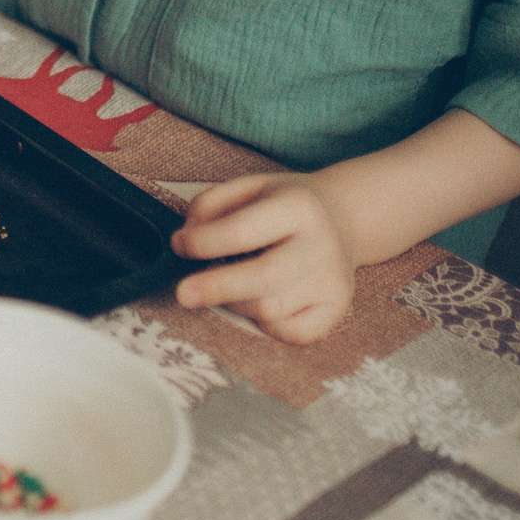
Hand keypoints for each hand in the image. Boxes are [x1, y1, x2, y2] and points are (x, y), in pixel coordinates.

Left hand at [170, 171, 359, 344]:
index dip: (203, 243)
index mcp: (297, 206)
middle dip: (216, 288)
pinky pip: (294, 333)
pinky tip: (258, 304)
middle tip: (183, 294)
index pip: (242, 231)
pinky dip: (267, 326)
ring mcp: (333, 281)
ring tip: (227, 285)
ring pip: (271, 309)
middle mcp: (321, 245)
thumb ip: (210, 204)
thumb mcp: (248, 186)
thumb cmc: (282, 204)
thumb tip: (186, 240)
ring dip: (236, 304)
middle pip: (263, 279)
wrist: (341, 219)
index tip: (179, 245)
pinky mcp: (337, 308)